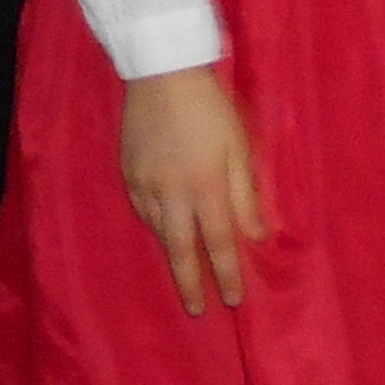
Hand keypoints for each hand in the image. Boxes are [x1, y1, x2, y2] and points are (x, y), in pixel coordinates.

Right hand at [119, 65, 259, 314]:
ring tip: (185, 276)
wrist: (161, 74)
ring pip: (161, 234)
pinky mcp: (128, 175)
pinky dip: (157, 228)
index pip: (220, 244)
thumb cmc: (210, 108)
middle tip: (199, 311)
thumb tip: (255, 236)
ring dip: (175, 257)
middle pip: (182, 251)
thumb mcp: (239, 148)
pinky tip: (165, 232)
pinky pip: (144, 213)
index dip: (228, 274)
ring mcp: (146, 186)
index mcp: (207, 187)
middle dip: (191, 284)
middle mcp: (174, 194)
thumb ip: (246, 195)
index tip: (234, 301)